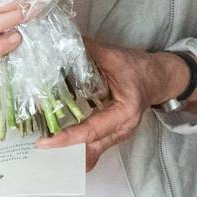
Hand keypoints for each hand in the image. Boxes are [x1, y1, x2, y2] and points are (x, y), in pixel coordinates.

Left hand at [37, 39, 181, 169]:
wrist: (159, 77)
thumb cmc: (140, 68)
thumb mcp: (115, 56)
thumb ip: (88, 50)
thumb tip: (61, 41)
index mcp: (124, 113)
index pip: (91, 131)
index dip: (66, 138)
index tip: (43, 142)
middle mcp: (122, 130)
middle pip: (89, 152)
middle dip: (64, 154)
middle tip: (37, 148)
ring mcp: (117, 136)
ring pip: (90, 155)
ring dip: (68, 153)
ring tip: (44, 146)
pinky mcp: (112, 136)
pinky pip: (91, 149)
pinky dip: (74, 148)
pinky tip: (57, 140)